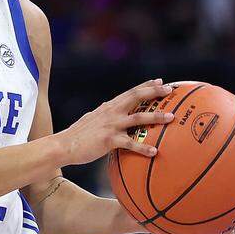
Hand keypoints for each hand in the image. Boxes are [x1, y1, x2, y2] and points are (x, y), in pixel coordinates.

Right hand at [56, 79, 174, 165]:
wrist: (63, 146)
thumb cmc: (77, 135)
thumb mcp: (91, 119)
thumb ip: (102, 114)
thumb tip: (108, 109)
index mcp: (108, 108)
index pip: (130, 92)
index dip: (145, 86)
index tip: (160, 82)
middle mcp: (111, 113)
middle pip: (136, 97)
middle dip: (154, 92)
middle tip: (170, 90)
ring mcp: (110, 125)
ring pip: (138, 117)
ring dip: (156, 116)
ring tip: (171, 117)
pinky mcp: (108, 140)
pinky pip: (130, 143)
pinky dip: (143, 147)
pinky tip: (154, 152)